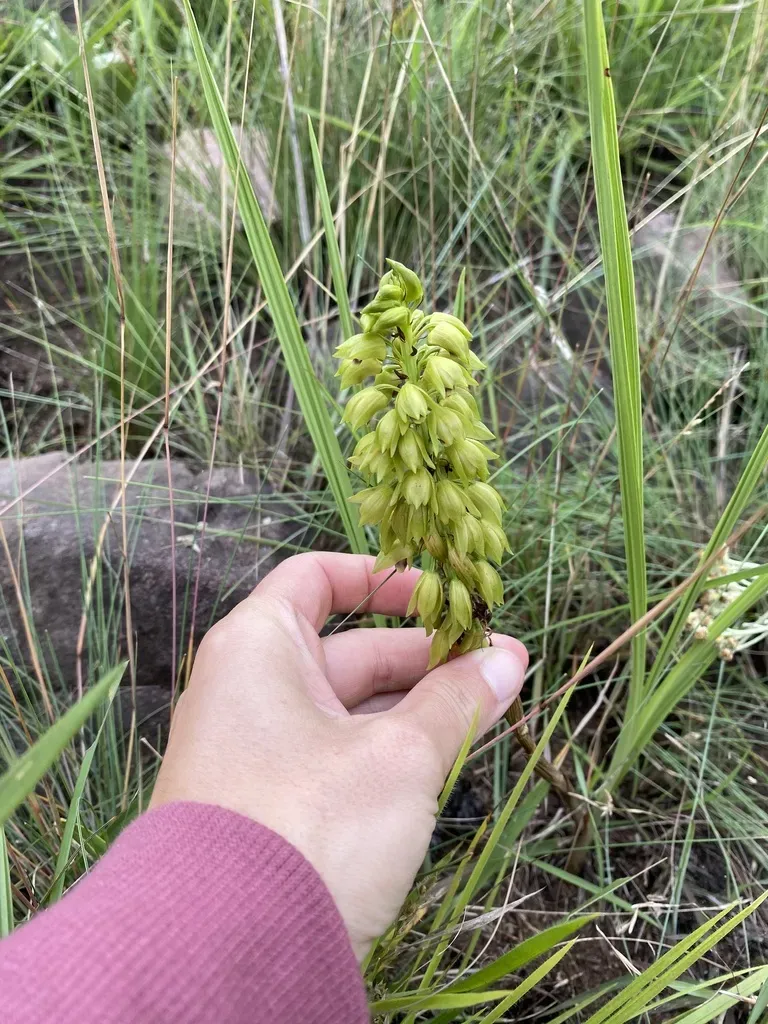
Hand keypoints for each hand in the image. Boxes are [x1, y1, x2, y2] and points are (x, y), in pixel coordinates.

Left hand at [151, 552, 527, 958]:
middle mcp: (250, 690)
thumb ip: (456, 702)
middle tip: (502, 664)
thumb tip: (509, 660)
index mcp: (259, 648)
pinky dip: (393, 750)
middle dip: (428, 656)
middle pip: (348, 649)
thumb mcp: (398, 757)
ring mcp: (261, 752)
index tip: (441, 593)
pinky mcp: (277, 808)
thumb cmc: (308, 825)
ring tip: (492, 707)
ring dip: (419, 706)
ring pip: (352, 709)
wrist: (227, 954)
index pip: (316, 579)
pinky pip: (342, 757)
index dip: (381, 579)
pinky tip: (449, 757)